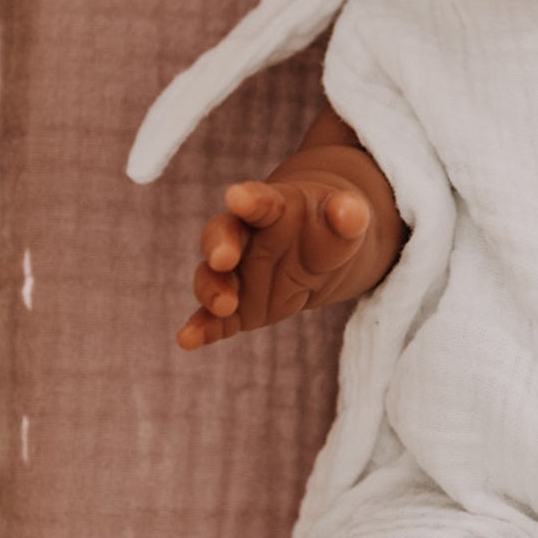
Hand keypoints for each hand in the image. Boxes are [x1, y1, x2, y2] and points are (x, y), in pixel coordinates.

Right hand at [179, 174, 373, 349]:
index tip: (237, 196)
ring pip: (212, 277)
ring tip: (223, 306)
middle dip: (219, 245)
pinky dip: (200, 328)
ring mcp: (236, 272)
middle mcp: (244, 236)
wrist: (322, 253)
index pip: (260, 201)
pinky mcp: (235, 306)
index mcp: (273, 207)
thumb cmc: (331, 228)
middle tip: (223, 259)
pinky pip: (213, 317)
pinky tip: (188, 340)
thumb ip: (348, 215)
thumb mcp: (348, 221)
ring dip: (212, 290)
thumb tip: (349, 211)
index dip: (250, 199)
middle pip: (222, 234)